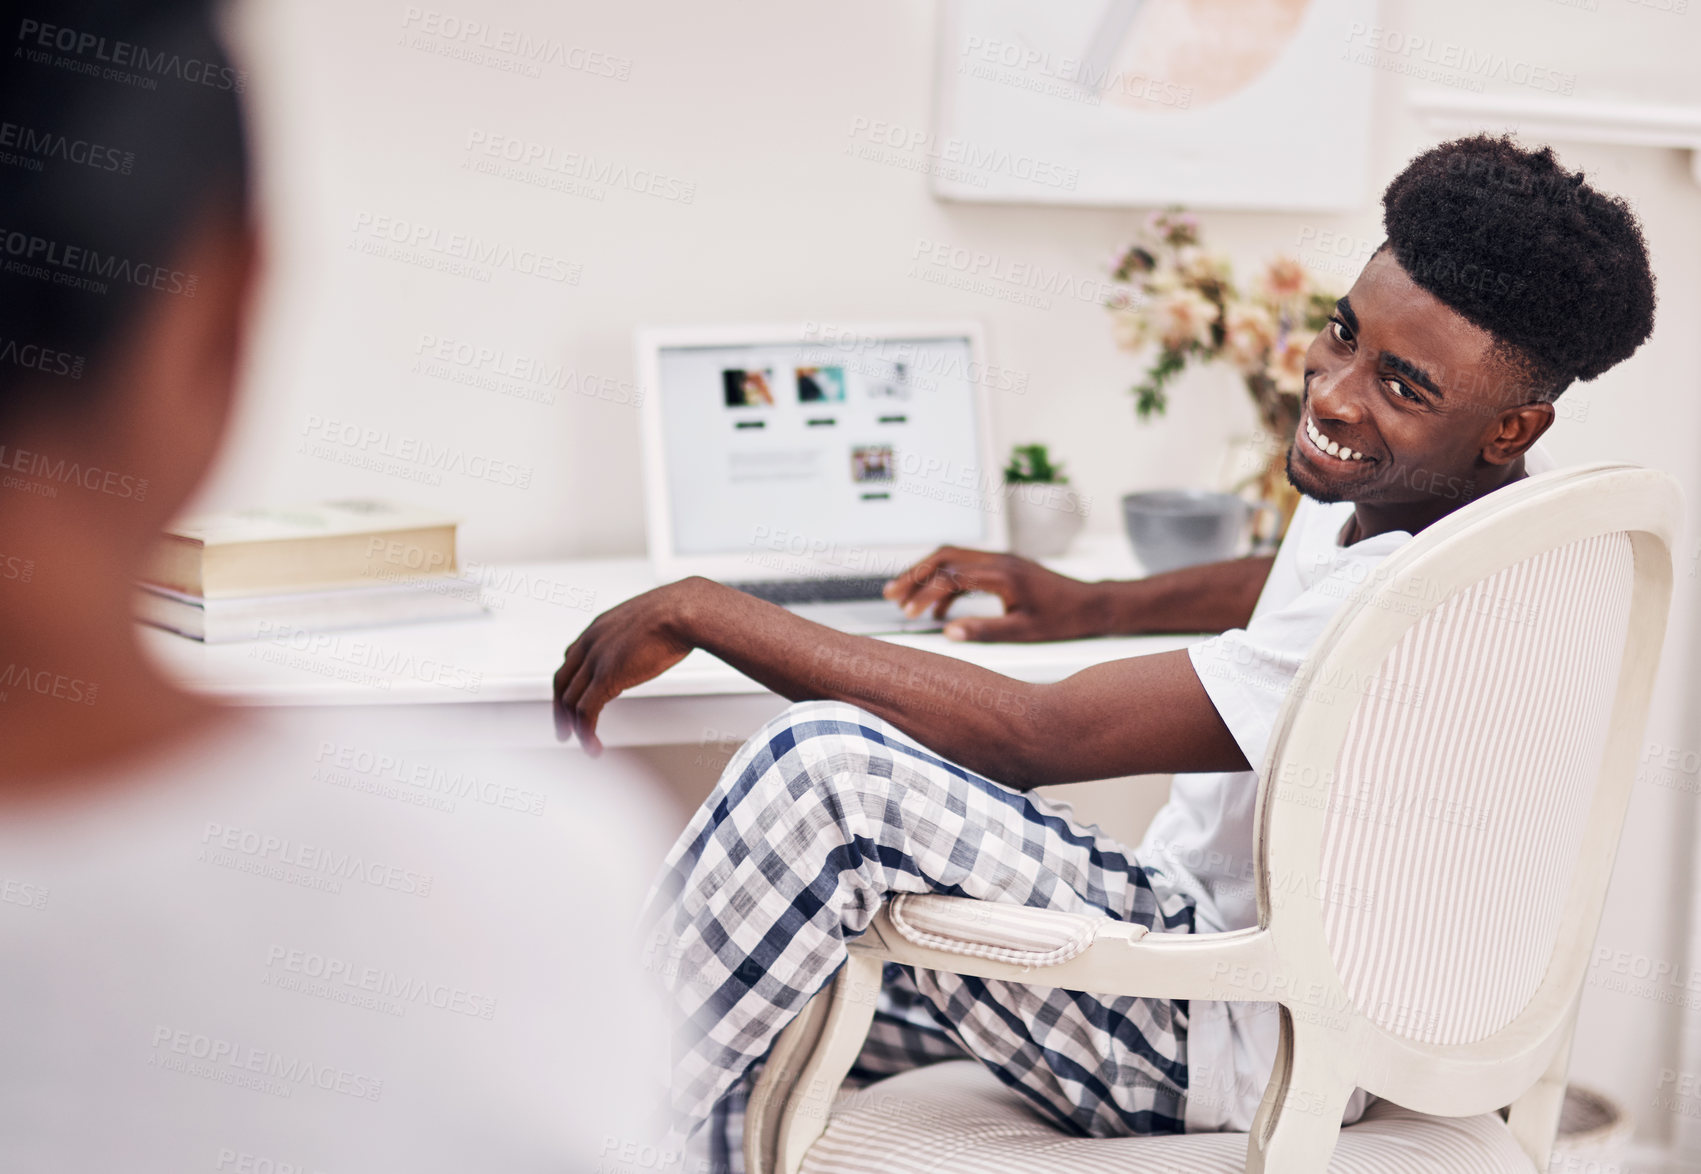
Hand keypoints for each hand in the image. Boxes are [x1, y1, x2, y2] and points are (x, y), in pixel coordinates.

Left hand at [553, 579, 702, 753]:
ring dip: (574, 726)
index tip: (573, 700)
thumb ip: (640, 635)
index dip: (570, 683)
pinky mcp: (606, 677)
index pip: (571, 659)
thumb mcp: (647, 621)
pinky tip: (593, 745)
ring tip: (583, 743)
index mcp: (599, 628)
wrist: (684, 612)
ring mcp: (595, 660)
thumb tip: (655, 643)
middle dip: (561, 710)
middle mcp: (590, 643)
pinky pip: (586, 711)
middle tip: (565, 729)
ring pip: (571, 700)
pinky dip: (586, 732)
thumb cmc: (677, 613)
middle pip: (562, 682)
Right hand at [882, 547, 1104, 641]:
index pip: (951, 576)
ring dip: (925, 573)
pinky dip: (946, 582)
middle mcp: (998, 560)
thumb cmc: (1063, 619)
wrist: (1092, 604)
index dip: (925, 594)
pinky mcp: (1002, 566)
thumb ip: (985, 630)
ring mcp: (1000, 560)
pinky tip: (940, 610)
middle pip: (944, 556)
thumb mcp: (1024, 631)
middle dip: (914, 574)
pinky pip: (965, 566)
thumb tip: (948, 633)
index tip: (908, 612)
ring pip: (952, 557)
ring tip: (903, 596)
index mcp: (1002, 575)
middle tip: (890, 594)